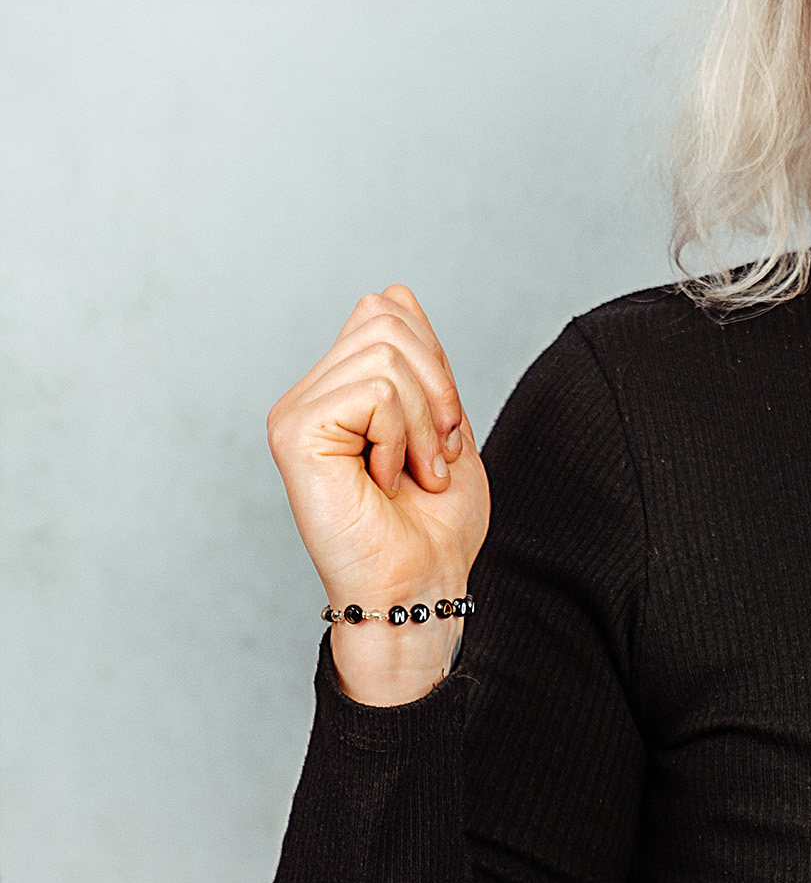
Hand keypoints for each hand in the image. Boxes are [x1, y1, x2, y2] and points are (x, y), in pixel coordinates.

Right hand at [266, 286, 490, 705]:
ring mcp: (296, 413)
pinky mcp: (295, 434)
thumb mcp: (443, 427)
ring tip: (413, 474)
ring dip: (425, 422)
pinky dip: (403, 436)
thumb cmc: (433, 530)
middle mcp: (308, 396)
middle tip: (434, 457)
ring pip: (386, 354)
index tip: (443, 432)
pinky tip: (386, 480)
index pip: (387, 309)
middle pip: (387, 318)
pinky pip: (376, 390)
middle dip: (438, 390)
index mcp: (340, 390)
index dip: (437, 362)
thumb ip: (422, 364)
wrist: (421, 590)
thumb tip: (393, 292)